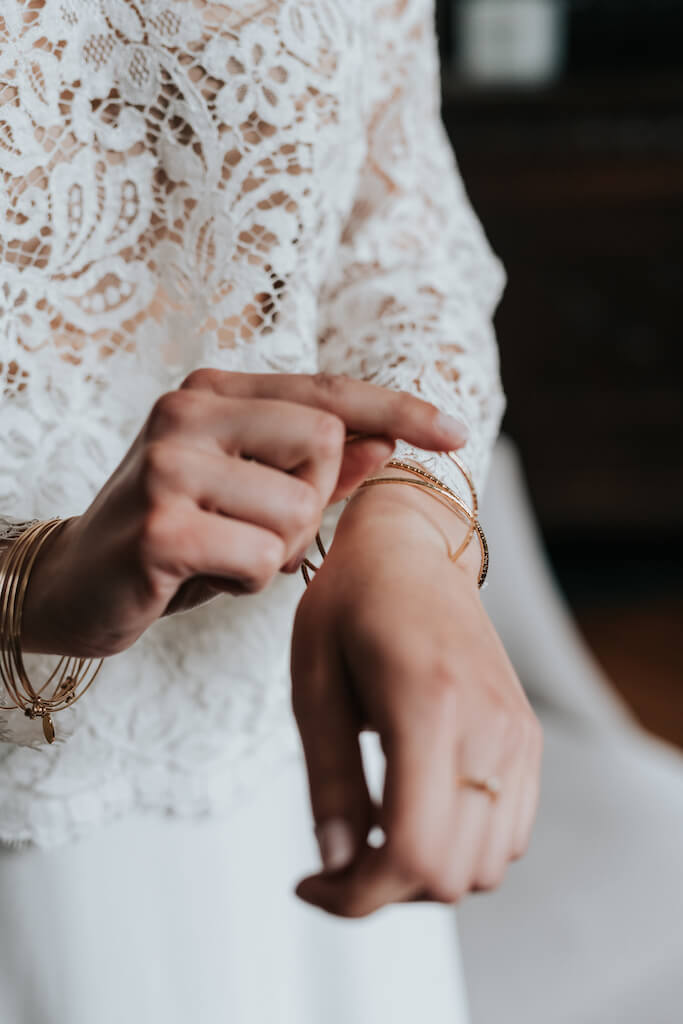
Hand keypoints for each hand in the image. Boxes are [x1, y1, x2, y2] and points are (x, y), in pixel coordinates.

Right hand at [20, 371, 467, 657]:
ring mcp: (170, 464)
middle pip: (324, 443)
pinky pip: (261, 560)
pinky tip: (201, 577)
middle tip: (260, 530)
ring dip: (278, 550)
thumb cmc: (171, 534)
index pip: (327, 389)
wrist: (70, 582)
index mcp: (212, 392)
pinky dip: (246, 581)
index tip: (457, 432)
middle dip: (314, 502)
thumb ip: (314, 466)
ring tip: (225, 555)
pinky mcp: (161, 526)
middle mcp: (187, 411)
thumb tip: (386, 444)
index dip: (397, 407)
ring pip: (298, 509)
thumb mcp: (245, 492)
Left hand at [291, 483, 542, 916]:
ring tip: (373, 832)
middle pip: (453, 875)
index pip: (413, 852)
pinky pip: (509, 833)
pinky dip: (461, 848)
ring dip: (425, 873)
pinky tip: (415, 810)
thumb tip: (335, 865)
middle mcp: (490, 726)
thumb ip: (329, 780)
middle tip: (335, 855)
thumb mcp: (314, 684)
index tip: (309, 884)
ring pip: (487, 867)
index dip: (356, 896)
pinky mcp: (526, 736)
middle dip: (384, 888)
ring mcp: (517, 734)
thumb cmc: (350, 602)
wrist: (412, 548)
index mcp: (428, 705)